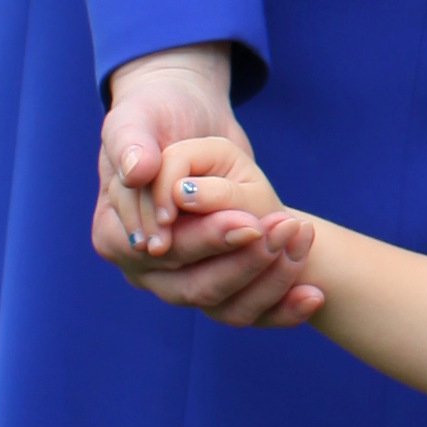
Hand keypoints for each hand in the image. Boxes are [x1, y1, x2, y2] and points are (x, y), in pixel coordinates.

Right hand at [94, 43, 284, 312]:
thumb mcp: (138, 118)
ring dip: (266, 277)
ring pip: (222, 303)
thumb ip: (132, 144)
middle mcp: (145, 268)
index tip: (247, 223)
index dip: (201, 239)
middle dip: (239, 257)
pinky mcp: (217, 286)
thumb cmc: (154, 115)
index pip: (159, 251)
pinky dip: (281, 309)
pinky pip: (247, 311)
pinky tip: (312, 298)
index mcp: (114, 234)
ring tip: (300, 237)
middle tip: (281, 227)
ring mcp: (179, 281)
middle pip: (191, 283)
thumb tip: (139, 172)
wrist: (189, 116)